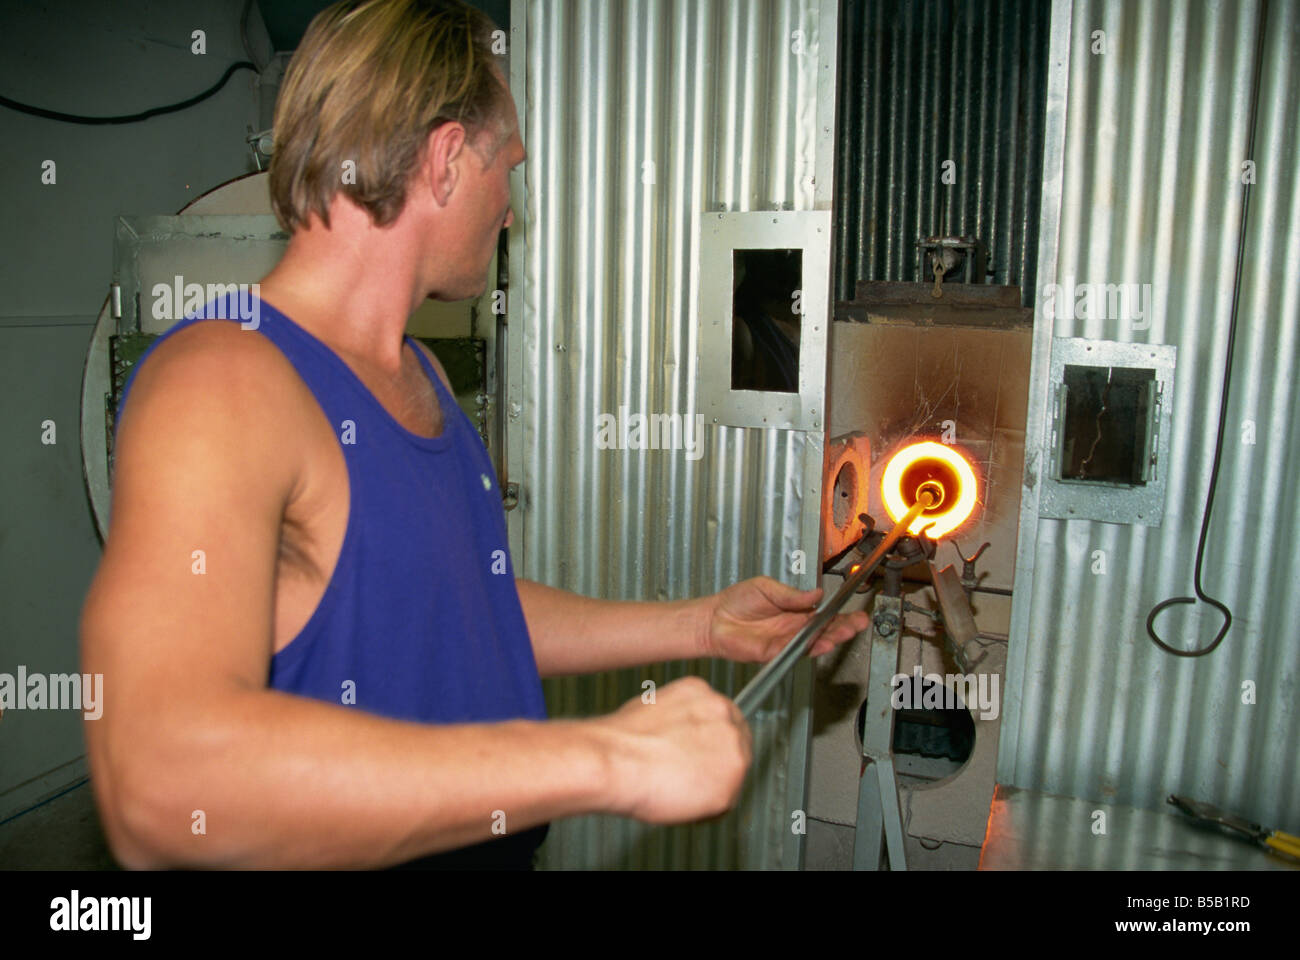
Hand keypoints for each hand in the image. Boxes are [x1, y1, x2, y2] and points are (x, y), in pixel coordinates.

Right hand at [597, 677, 750, 823]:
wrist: (613, 760)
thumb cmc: (620, 741)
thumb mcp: (651, 710)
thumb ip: (679, 719)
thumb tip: (680, 735)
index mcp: (702, 692)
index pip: (721, 719)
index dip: (708, 743)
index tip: (696, 756)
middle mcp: (723, 713)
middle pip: (734, 744)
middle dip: (715, 763)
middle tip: (688, 777)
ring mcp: (732, 745)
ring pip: (733, 775)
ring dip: (712, 787)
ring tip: (677, 789)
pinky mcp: (731, 779)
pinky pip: (725, 804)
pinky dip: (707, 811)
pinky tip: (681, 802)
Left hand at [700, 575, 869, 662]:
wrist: (714, 618)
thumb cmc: (736, 601)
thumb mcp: (767, 588)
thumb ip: (792, 595)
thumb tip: (816, 594)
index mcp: (795, 610)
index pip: (823, 614)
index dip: (840, 614)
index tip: (855, 612)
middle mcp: (793, 627)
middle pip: (824, 630)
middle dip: (843, 628)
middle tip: (857, 624)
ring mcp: (785, 641)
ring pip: (813, 643)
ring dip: (830, 639)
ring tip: (843, 633)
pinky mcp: (774, 653)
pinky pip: (795, 652)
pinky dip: (809, 648)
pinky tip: (821, 642)